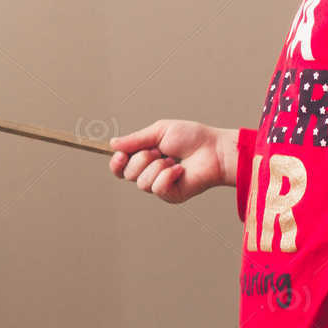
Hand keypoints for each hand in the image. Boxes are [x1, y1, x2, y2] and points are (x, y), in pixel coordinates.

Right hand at [108, 119, 225, 204]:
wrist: (214, 149)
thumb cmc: (192, 138)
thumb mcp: (159, 132)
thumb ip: (135, 140)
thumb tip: (112, 144)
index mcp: (145, 158)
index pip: (121, 169)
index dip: (117, 163)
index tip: (121, 154)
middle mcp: (150, 174)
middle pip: (128, 174)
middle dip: (142, 158)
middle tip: (160, 151)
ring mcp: (161, 186)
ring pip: (142, 182)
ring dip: (158, 166)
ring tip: (174, 160)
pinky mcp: (172, 195)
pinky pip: (158, 188)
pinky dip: (168, 176)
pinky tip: (180, 169)